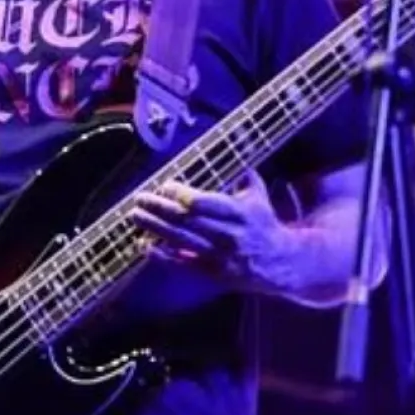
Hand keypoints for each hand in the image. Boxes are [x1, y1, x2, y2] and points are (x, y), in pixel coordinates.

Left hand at [129, 173, 295, 295]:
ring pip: (181, 240)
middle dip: (160, 208)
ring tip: (135, 215)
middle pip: (188, 220)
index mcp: (239, 213)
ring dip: (155, 227)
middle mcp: (228, 234)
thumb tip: (235, 141)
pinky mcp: (212, 272)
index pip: (205, 203)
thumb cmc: (263, 223)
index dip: (182, 194)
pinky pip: (182, 264)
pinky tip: (144, 245)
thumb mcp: (258, 196)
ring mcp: (218, 255)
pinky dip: (162, 256)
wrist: (279, 263)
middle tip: (140, 198)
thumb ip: (243, 173)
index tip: (166, 185)